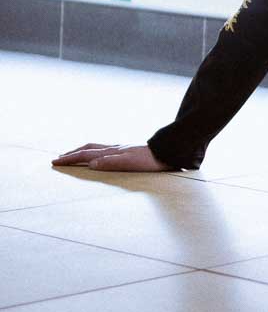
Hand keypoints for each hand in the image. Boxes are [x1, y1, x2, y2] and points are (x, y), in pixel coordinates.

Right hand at [51, 143, 175, 171]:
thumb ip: (111, 162)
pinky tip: (99, 155)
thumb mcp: (130, 163)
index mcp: (112, 152)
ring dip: (83, 151)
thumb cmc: (150, 161)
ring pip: (97, 148)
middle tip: (59, 158)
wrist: (168, 152)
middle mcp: (115, 149)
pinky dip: (95, 152)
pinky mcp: (128, 151)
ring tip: (74, 154)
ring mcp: (122, 149)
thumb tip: (91, 163)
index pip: (86, 154)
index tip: (55, 162)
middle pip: (89, 148)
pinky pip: (106, 150)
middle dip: (72, 153)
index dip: (70, 158)